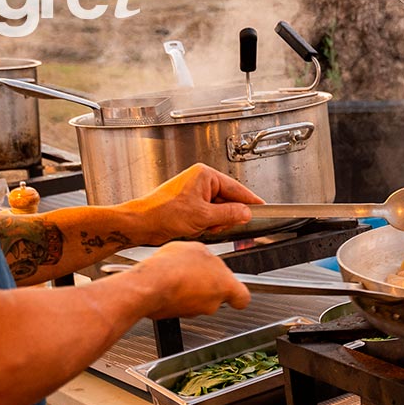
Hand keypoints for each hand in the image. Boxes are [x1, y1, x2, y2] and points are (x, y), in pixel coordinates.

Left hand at [125, 164, 264, 243]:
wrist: (141, 224)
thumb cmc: (163, 214)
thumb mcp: (203, 216)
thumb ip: (229, 214)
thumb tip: (246, 212)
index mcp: (204, 175)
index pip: (235, 188)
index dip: (249, 200)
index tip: (262, 207)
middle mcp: (199, 180)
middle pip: (227, 200)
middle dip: (223, 217)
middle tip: (216, 226)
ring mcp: (193, 192)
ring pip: (217, 210)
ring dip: (212, 223)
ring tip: (200, 227)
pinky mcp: (188, 204)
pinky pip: (206, 215)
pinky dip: (204, 224)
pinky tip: (194, 229)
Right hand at [126, 242, 249, 319]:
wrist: (150, 284)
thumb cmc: (176, 267)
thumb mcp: (199, 249)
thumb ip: (209, 258)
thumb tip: (207, 260)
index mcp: (226, 286)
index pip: (243, 298)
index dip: (238, 293)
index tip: (235, 288)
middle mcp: (212, 303)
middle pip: (217, 296)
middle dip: (208, 284)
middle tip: (197, 270)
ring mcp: (193, 311)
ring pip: (197, 300)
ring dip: (191, 288)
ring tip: (178, 273)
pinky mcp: (175, 315)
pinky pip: (179, 303)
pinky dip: (176, 294)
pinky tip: (168, 280)